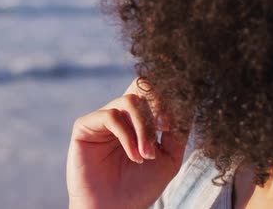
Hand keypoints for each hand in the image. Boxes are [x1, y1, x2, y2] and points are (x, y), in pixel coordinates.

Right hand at [66, 79, 186, 208]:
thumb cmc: (139, 187)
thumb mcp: (169, 158)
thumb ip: (177, 131)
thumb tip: (186, 104)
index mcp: (139, 119)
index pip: (153, 92)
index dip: (168, 97)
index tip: (174, 122)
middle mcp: (121, 114)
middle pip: (141, 86)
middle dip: (158, 103)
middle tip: (166, 126)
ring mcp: (103, 118)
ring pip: (130, 100)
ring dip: (145, 127)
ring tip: (147, 154)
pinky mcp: (85, 125)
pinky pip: (111, 116)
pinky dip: (128, 135)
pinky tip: (134, 156)